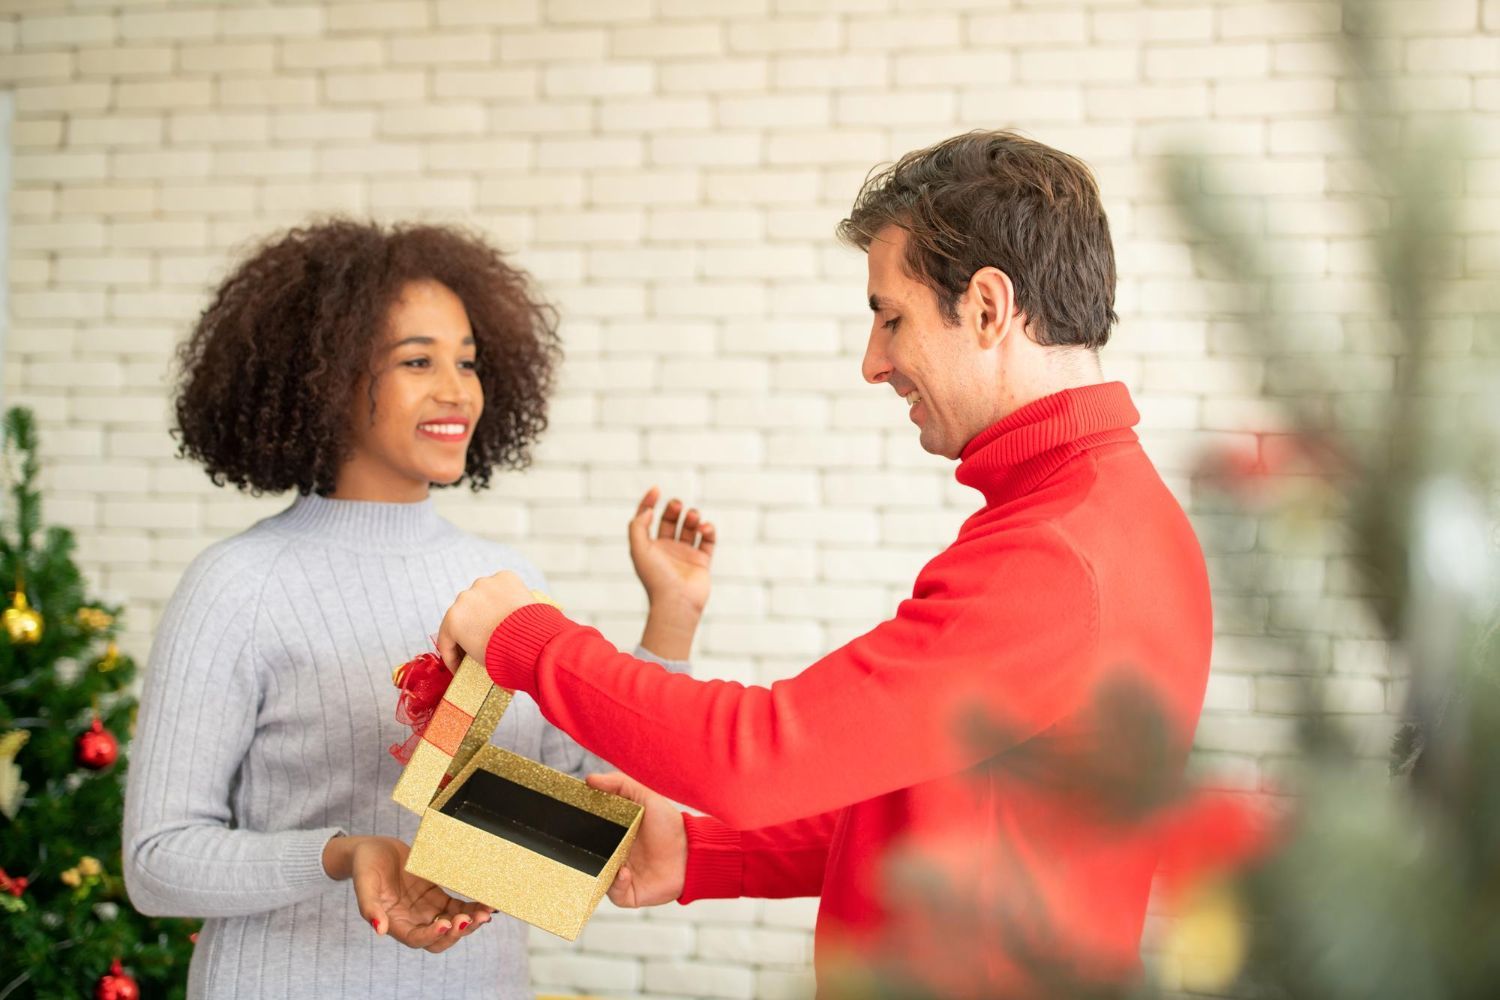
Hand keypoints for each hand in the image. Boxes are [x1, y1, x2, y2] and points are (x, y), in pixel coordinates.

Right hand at [324, 835, 489, 952]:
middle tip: (474, 918)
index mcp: (395, 923)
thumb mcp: (364, 883)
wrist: (372, 849)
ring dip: (470, 921)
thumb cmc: (365, 865)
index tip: (447, 922)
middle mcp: (413, 920)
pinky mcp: (436, 895)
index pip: (417, 939)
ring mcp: (427, 909)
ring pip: (453, 924)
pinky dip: (472, 906)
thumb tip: (379, 929)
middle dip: (458, 932)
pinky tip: (487, 902)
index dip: (433, 935)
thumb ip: (369, 906)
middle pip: (440, 938)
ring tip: (487, 911)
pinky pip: (457, 906)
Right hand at [435, 571, 536, 670]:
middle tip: (481, 639)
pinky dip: (506, 596)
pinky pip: (503, 587)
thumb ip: (470, 649)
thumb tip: (477, 649)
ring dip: (488, 607)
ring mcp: (485, 585)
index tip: (460, 664)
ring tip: (501, 622)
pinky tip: (512, 608)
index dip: (453, 654)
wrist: (532, 641)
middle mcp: (464, 598)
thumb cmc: (505, 655)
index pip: (447, 638)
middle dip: (472, 625)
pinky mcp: (505, 577)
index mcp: (453, 619)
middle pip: (465, 612)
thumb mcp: (477, 660)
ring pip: (483, 596)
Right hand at [586, 772, 686, 907]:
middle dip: (582, 853)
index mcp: (613, 835)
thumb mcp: (646, 797)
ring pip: (597, 878)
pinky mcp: (630, 893)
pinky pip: (614, 894)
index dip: (578, 829)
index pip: (587, 834)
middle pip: (588, 857)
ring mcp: (620, 875)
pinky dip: (616, 884)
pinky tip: (625, 871)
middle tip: (579, 844)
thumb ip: (620, 784)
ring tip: (607, 859)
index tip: (570, 820)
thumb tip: (590, 779)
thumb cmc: (670, 825)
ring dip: (598, 870)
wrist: (692, 853)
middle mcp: (613, 856)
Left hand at [630, 487, 714, 659]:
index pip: (648, 518)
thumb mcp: (638, 549)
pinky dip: (708, 530)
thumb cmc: (656, 578)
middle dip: (674, 508)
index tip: (656, 490)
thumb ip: (637, 526)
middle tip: (677, 506)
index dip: (649, 502)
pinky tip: (704, 528)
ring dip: (692, 516)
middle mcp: (667, 549)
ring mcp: (686, 554)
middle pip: (671, 519)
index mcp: (650, 546)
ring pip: (691, 527)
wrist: (676, 602)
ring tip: (693, 519)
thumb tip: (647, 510)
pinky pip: (708, 539)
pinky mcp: (703, 561)